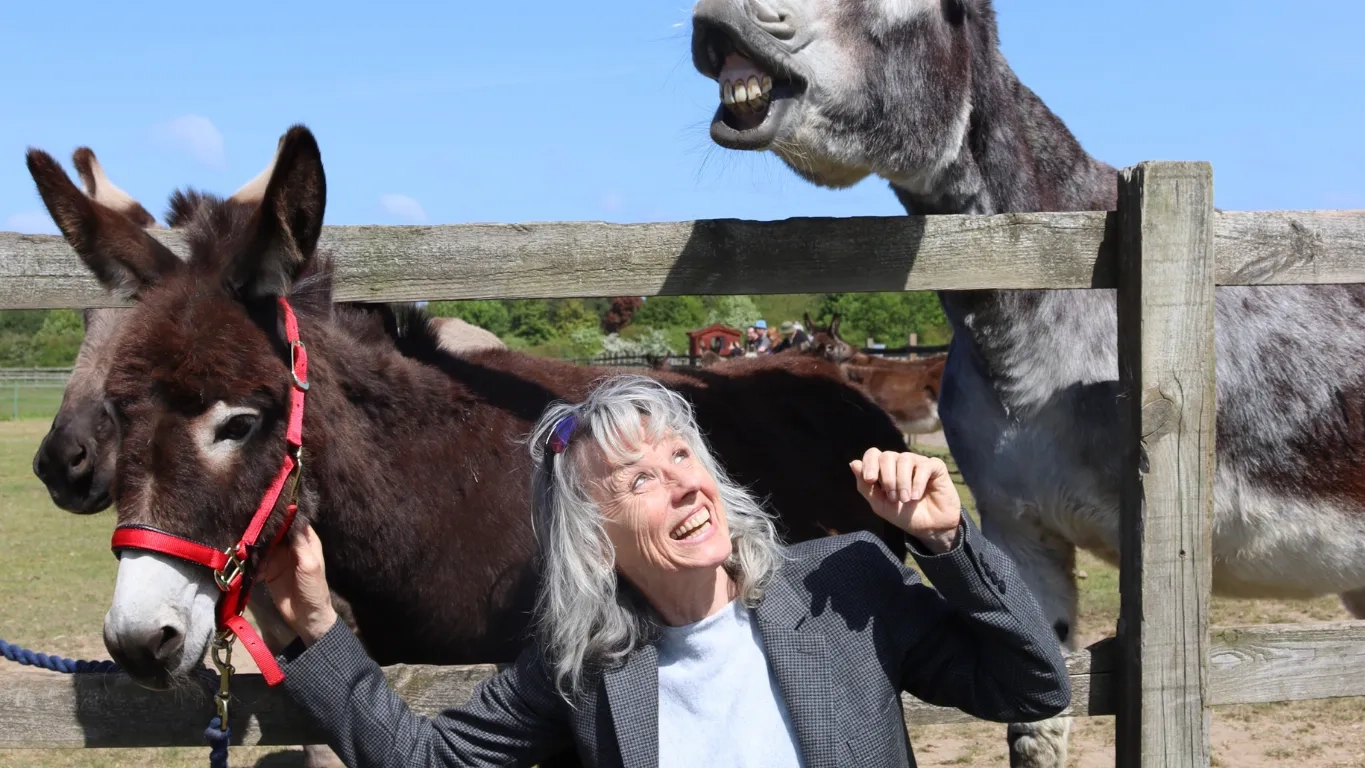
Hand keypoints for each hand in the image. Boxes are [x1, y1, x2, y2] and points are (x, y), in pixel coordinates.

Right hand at [259, 523, 337, 645]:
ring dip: (257, 549)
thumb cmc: (314, 589)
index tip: (266, 508)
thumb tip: (292, 518)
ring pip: (264, 545)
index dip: (281, 515)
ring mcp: (279, 558)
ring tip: (250, 553)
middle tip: (250, 530)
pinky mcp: (269, 571)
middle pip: (275, 532)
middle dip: (264, 531)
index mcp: (306, 541)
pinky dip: (254, 565)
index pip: (293, 522)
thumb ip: (300, 544)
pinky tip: (255, 572)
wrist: (306, 617)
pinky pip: (258, 562)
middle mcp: (292, 546)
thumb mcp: (309, 565)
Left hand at [850, 448, 961, 552]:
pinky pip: (924, 466)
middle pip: (887, 456)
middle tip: (893, 498)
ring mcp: (918, 462)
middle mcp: (900, 462)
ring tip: (906, 499)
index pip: (873, 454)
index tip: (870, 480)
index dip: (869, 464)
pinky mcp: (935, 467)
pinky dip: (918, 482)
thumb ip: (865, 486)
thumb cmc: (905, 515)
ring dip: (902, 482)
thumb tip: (853, 463)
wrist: (930, 528)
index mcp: (885, 469)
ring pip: (904, 459)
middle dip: (887, 478)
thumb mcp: (880, 505)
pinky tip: (916, 496)